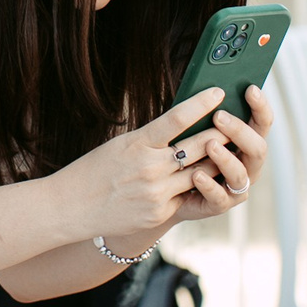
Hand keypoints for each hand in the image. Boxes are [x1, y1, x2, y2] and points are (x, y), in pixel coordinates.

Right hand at [53, 89, 228, 238]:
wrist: (69, 207)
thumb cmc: (95, 170)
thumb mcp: (121, 144)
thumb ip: (152, 138)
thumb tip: (183, 126)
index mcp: (138, 143)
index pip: (177, 119)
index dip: (201, 103)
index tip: (219, 92)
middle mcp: (150, 168)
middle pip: (197, 147)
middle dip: (220, 134)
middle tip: (237, 121)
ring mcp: (156, 194)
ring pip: (199, 173)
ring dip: (216, 161)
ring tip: (230, 148)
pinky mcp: (158, 214)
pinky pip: (185, 196)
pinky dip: (195, 185)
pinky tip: (206, 177)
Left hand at [171, 86, 271, 223]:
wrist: (168, 188)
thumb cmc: (188, 149)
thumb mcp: (197, 128)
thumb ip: (207, 113)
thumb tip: (209, 88)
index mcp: (247, 142)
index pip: (262, 123)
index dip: (260, 107)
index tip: (250, 89)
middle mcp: (248, 165)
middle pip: (258, 148)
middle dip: (240, 131)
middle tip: (220, 116)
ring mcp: (236, 187)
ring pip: (241, 174)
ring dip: (226, 158)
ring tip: (209, 144)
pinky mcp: (219, 204)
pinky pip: (219, 198)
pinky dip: (209, 185)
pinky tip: (196, 174)